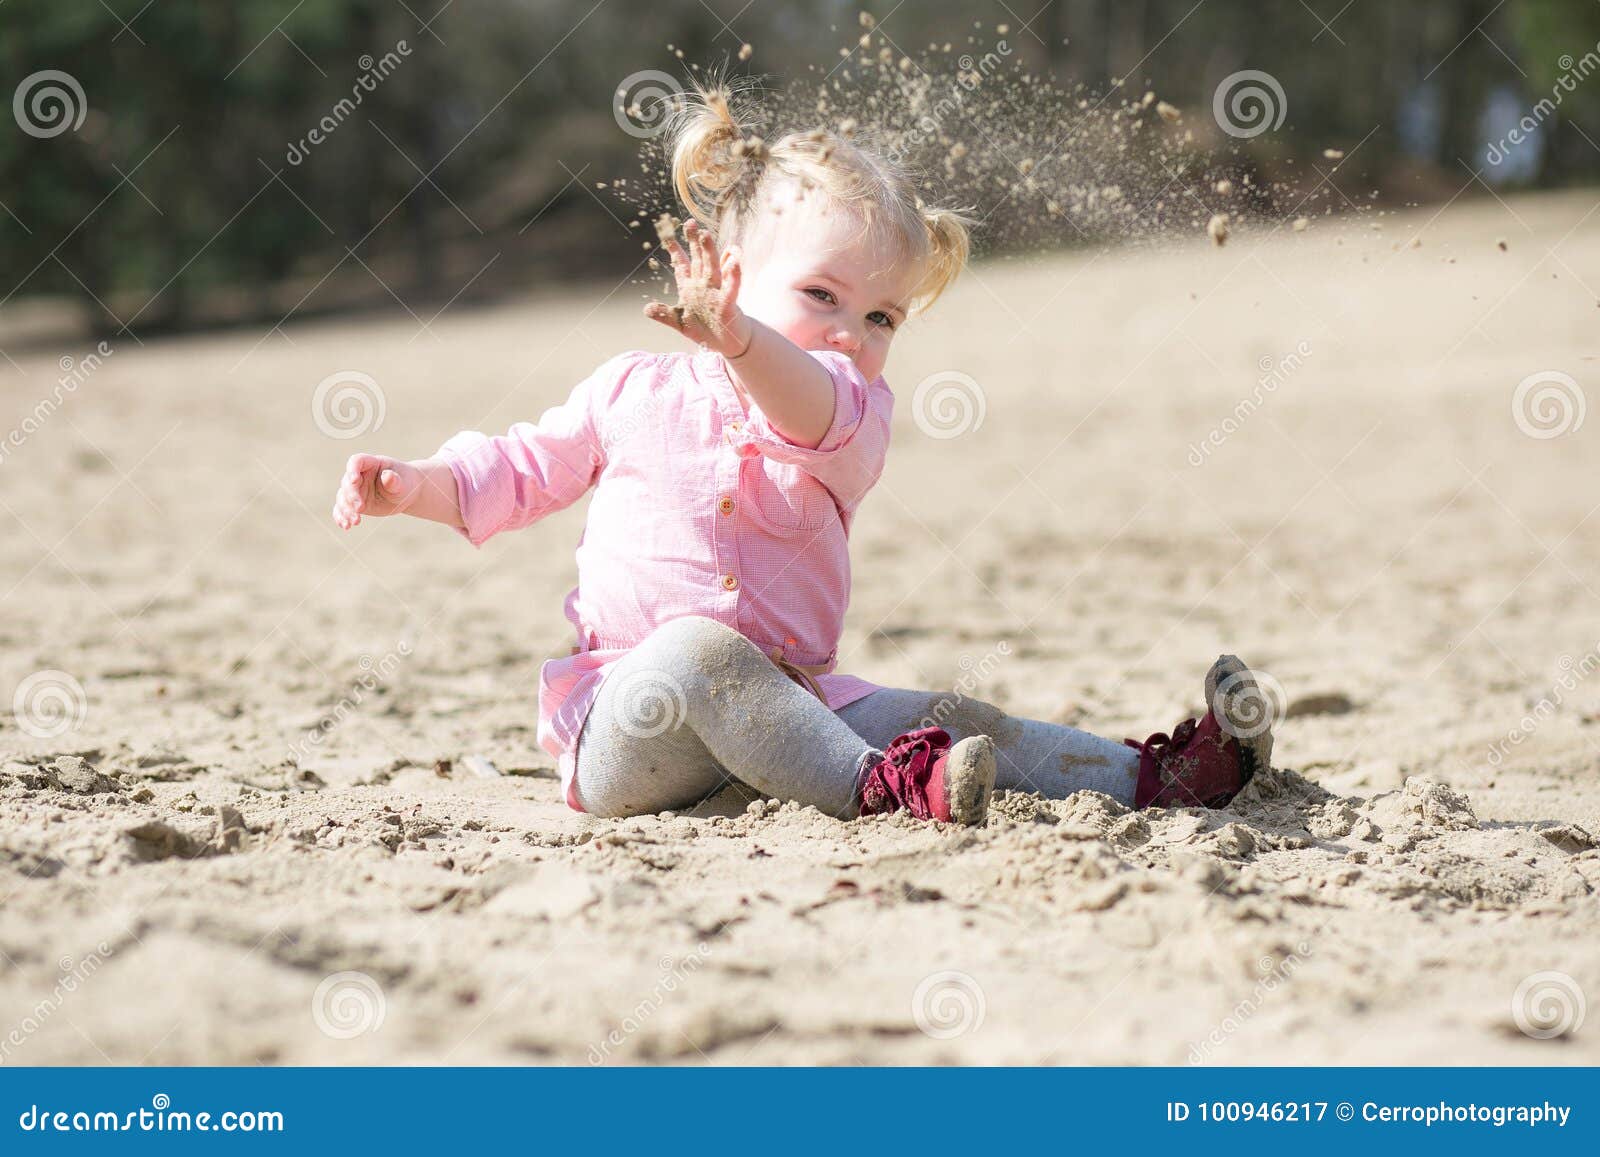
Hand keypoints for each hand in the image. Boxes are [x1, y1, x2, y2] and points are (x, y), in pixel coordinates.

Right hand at [332, 453, 421, 528]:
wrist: (404, 494)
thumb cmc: (404, 483)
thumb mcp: (402, 482)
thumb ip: (394, 480)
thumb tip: (387, 476)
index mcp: (371, 464)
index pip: (356, 461)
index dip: (352, 469)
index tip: (354, 480)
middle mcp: (359, 475)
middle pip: (347, 482)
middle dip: (352, 496)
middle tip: (360, 509)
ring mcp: (355, 489)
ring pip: (343, 497)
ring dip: (346, 510)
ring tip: (355, 522)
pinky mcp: (353, 503)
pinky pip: (342, 509)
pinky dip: (341, 517)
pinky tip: (345, 526)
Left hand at [644, 218, 751, 357]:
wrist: (727, 344)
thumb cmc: (705, 330)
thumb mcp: (681, 323)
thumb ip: (664, 314)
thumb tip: (646, 308)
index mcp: (691, 288)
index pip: (682, 265)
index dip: (675, 250)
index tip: (667, 235)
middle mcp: (704, 286)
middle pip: (698, 259)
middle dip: (694, 242)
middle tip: (690, 222)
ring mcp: (716, 292)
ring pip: (712, 268)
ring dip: (709, 252)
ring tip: (705, 235)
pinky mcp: (728, 303)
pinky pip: (731, 288)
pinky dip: (733, 276)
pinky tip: (734, 263)